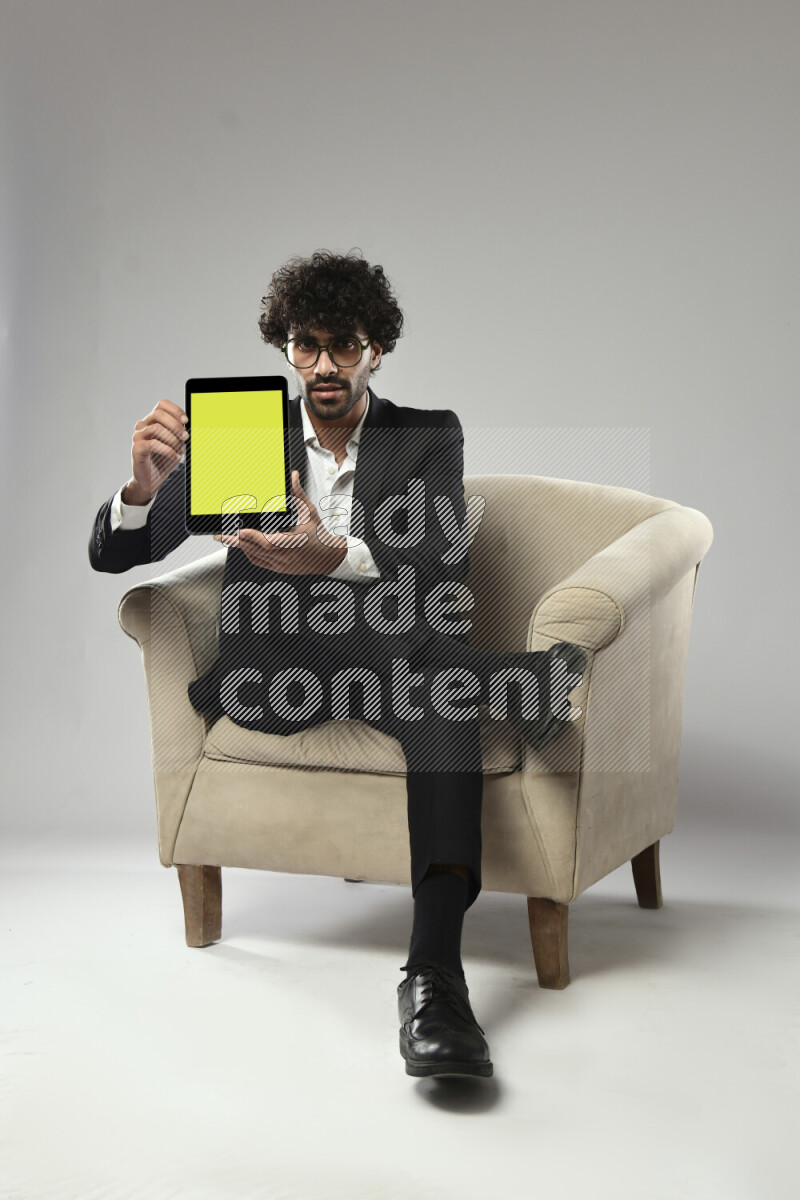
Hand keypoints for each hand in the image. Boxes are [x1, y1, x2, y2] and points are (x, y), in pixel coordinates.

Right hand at [123, 399, 188, 503]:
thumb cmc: (163, 460)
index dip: (175, 410)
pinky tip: (175, 457)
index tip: (186, 420)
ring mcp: (138, 436)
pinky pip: (153, 444)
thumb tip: (189, 427)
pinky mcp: (137, 448)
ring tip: (179, 450)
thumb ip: (180, 434)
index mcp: (152, 421)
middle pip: (158, 414)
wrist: (152, 480)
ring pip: (156, 428)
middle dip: (175, 424)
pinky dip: (168, 450)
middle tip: (184, 436)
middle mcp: (143, 426)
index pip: (161, 405)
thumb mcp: (176, 444)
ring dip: (172, 439)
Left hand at [213, 470, 347, 574]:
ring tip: (228, 537)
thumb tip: (293, 478)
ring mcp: (282, 564)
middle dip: (237, 541)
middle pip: (256, 550)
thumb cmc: (320, 537)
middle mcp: (286, 556)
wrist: (329, 557)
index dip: (252, 537)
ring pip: (255, 557)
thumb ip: (298, 495)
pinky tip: (244, 545)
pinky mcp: (279, 568)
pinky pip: (259, 562)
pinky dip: (249, 553)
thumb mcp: (309, 513)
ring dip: (241, 547)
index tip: (239, 530)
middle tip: (221, 534)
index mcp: (295, 542)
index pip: (269, 542)